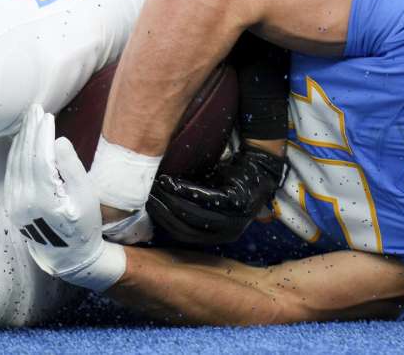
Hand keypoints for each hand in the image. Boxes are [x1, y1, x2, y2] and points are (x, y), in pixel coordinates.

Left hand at [5, 105, 125, 290]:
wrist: (68, 254)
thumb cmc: (84, 223)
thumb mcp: (87, 196)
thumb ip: (72, 168)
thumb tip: (58, 141)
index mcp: (45, 199)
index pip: (40, 158)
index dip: (42, 135)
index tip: (48, 116)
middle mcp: (25, 202)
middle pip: (24, 157)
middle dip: (30, 130)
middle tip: (36, 109)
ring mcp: (15, 204)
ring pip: (15, 163)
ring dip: (22, 139)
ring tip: (30, 119)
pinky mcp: (12, 205)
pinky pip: (11, 173)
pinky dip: (16, 153)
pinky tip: (22, 140)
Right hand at [147, 144, 285, 244]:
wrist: (258, 167)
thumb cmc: (228, 183)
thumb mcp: (209, 201)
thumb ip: (188, 208)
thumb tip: (155, 206)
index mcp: (219, 236)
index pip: (183, 235)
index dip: (162, 222)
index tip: (145, 208)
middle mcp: (227, 232)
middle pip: (186, 228)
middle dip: (163, 212)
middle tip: (145, 197)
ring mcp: (234, 219)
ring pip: (193, 215)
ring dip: (171, 201)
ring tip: (156, 188)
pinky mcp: (237, 202)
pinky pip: (205, 199)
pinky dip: (186, 191)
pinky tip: (172, 182)